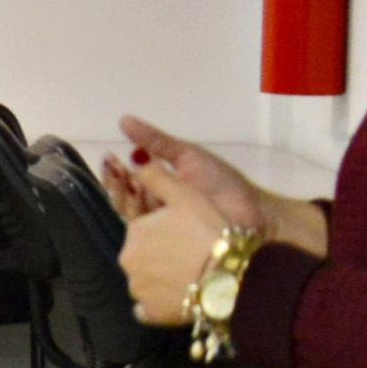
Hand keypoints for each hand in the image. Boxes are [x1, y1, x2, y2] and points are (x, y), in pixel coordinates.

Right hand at [103, 116, 271, 232]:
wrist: (255, 213)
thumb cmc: (225, 184)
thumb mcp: (188, 156)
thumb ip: (157, 142)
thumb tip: (124, 120)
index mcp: (160, 188)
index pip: (129, 181)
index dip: (117, 170)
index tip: (110, 156)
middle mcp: (156, 210)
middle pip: (126, 197)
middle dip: (117, 181)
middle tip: (114, 165)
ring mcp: (162, 230)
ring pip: (132, 214)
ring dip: (125, 196)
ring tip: (125, 179)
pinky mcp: (168, 247)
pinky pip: (148, 233)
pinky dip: (139, 217)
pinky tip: (138, 203)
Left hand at [117, 161, 233, 326]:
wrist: (232, 277)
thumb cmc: (210, 231)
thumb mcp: (186, 195)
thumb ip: (157, 176)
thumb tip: (134, 161)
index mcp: (134, 231)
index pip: (144, 228)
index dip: (167, 229)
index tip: (189, 233)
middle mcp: (128, 260)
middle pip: (143, 254)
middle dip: (161, 254)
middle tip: (192, 255)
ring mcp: (138, 290)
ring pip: (146, 281)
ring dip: (162, 279)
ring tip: (191, 277)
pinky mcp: (150, 314)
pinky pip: (150, 309)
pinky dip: (159, 304)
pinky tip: (178, 298)